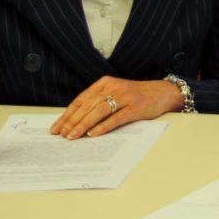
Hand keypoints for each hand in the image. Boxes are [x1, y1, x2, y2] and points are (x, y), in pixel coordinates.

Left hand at [50, 77, 182, 139]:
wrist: (161, 93)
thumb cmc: (135, 96)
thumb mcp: (115, 93)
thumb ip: (98, 102)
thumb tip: (75, 121)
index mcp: (104, 83)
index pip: (81, 100)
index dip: (67, 114)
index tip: (57, 127)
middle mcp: (113, 87)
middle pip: (87, 105)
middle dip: (72, 121)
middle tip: (61, 134)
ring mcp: (125, 97)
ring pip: (99, 111)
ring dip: (83, 125)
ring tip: (73, 136)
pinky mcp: (135, 108)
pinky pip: (116, 118)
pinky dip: (103, 127)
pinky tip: (93, 134)